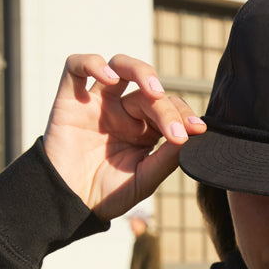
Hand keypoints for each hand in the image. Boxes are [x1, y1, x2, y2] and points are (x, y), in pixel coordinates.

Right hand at [42, 54, 206, 220]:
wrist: (72, 204)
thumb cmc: (109, 194)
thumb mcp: (145, 179)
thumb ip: (167, 158)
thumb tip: (192, 135)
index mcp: (145, 129)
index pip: (169, 108)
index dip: (184, 115)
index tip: (198, 130)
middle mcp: (123, 111)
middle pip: (149, 93)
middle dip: (166, 109)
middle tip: (175, 133)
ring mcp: (98, 103)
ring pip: (120, 66)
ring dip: (140, 71)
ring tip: (154, 91)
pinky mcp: (70, 100)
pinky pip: (76, 67)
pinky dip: (92, 63)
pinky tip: (110, 79)